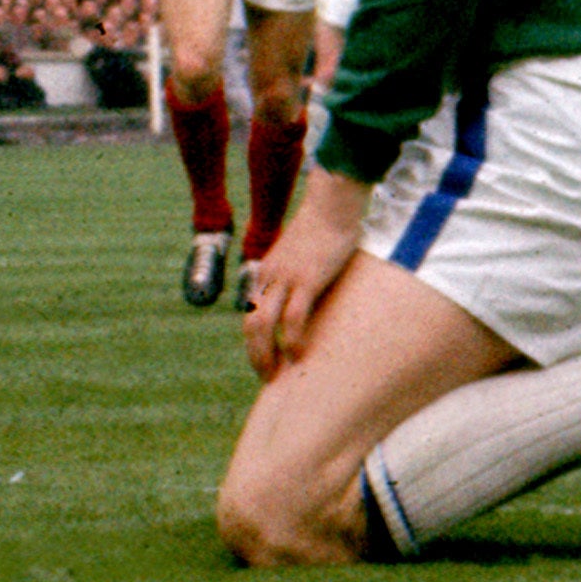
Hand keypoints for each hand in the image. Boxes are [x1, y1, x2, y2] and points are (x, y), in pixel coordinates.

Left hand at [237, 170, 367, 380]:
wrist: (330, 203)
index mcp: (266, 273)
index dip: (254, 341)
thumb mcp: (299, 256)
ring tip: (276, 375)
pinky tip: (299, 355)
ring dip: (267, 354)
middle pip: (250, 324)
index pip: (251, 314)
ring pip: (264, 324)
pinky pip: (293, 317)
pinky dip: (293, 339)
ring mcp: (286, 278)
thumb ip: (296, 276)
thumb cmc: (321, 229)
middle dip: (255, 354)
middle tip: (266, 378)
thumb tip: (305, 298)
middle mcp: (269, 277)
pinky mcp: (307, 279)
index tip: (264, 361)